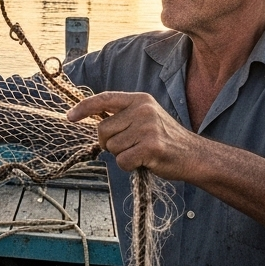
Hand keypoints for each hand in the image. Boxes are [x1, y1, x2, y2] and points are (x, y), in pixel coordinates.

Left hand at [66, 91, 202, 179]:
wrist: (194, 155)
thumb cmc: (165, 139)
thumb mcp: (146, 117)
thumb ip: (122, 116)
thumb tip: (92, 118)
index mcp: (140, 99)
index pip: (104, 99)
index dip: (84, 108)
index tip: (70, 117)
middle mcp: (143, 110)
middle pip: (102, 129)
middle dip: (108, 143)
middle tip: (129, 146)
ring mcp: (147, 127)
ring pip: (111, 147)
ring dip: (121, 155)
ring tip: (140, 152)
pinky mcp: (150, 147)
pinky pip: (122, 161)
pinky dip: (129, 166)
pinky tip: (145, 162)